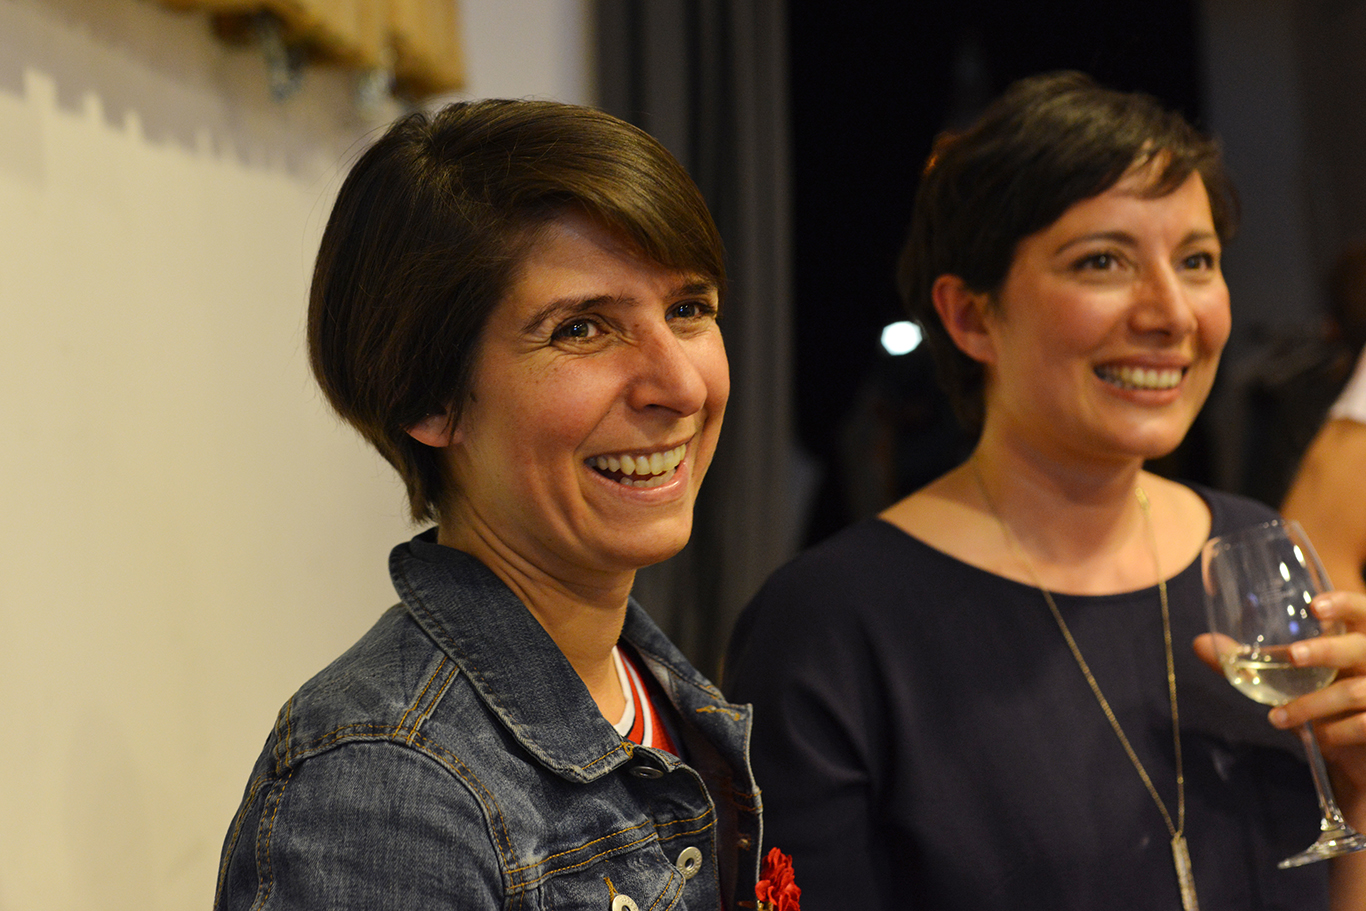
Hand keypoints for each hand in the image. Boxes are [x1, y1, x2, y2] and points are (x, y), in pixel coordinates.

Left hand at [1193, 592, 1365, 748]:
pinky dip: (1333, 732)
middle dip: (1326, 649)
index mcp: (1359, 640)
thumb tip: (1200, 643)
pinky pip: (1363, 725)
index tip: (1312, 605)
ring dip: (1311, 705)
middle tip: (1292, 655)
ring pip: (1355, 692)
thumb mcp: (1291, 680)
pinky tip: (1313, 737)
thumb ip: (1251, 660)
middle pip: (1361, 647)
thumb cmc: (1323, 702)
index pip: (1363, 610)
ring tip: (1276, 717)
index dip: (1344, 604)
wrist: (1355, 753)